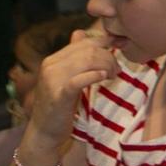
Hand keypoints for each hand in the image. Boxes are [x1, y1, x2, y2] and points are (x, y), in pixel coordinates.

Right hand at [25, 29, 117, 144]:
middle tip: (117, 70)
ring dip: (107, 66)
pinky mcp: (58, 96)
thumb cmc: (59, 104)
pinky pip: (78, 80)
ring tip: (113, 76)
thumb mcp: (66, 77)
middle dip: (109, 57)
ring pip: (87, 61)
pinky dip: (94, 75)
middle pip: (89, 50)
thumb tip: (80, 32)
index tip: (121, 46)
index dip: (106, 41)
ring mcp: (53, 80)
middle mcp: (50, 66)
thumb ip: (73, 56)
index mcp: (53, 59)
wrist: (44, 132)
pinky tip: (104, 77)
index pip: (84, 41)